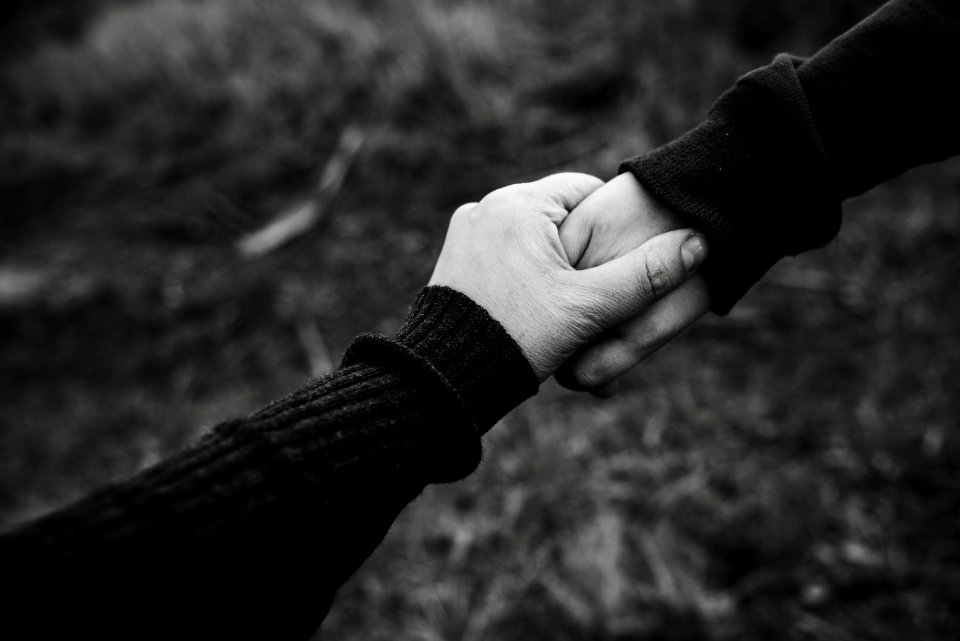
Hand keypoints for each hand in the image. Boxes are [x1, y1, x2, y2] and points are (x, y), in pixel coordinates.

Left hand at [429, 173, 706, 380]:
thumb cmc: (519, 339)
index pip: (586, 190)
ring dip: (552, 262)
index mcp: (520, 203)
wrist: (446, 379)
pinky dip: (523, 272)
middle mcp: (487, 206)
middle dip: (581, 249)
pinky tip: (534, 307)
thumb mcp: (588, 308)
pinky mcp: (453, 259)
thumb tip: (700, 245)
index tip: (625, 261)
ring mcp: (465, 232)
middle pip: (558, 216)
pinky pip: (503, 253)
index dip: (615, 225)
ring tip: (567, 302)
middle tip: (597, 290)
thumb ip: (646, 277)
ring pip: (530, 236)